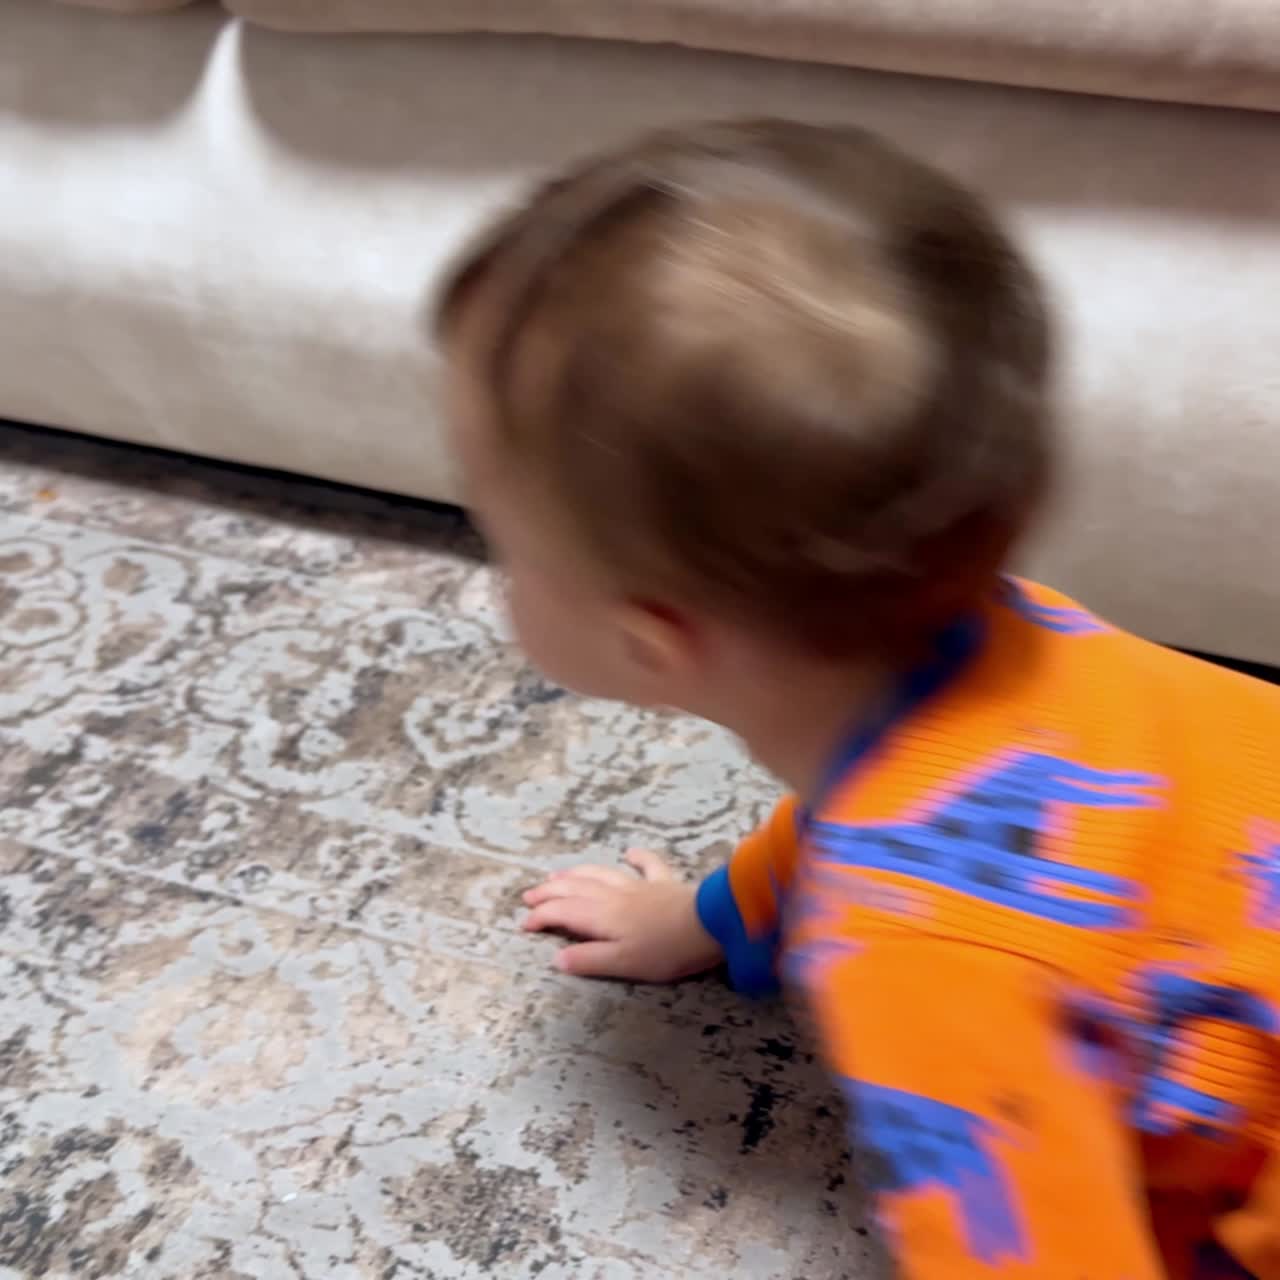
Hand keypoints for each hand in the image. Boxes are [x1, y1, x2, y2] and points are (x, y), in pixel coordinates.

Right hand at [522, 850, 722, 982]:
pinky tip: (627, 852)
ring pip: (600, 873)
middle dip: (549, 892)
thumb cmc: (666, 949)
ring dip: (576, 873)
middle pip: (574, 888)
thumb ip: (588, 959)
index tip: (524, 924)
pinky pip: (646, 864)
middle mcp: (614, 895)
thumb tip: (556, 957)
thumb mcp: (623, 963)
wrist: (709, 923)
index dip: (540, 917)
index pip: (562, 912)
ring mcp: (639, 885)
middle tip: (529, 896)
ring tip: (558, 875)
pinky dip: (635, 857)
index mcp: (601, 915)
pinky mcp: (664, 883)